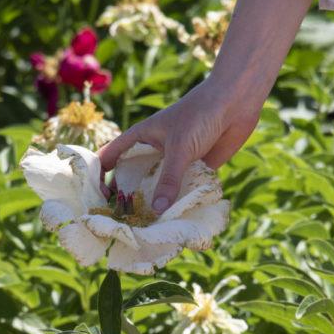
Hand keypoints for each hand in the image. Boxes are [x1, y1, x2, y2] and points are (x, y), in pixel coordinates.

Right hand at [98, 78, 260, 212]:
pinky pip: (182, 191)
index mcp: (140, 138)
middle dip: (128, 198)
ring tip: (146, 230)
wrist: (236, 103)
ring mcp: (174, 163)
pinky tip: (174, 223)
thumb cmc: (200, 115)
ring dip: (155, 205)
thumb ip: (169, 180)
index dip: (99, 176)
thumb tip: (156, 211)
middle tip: (122, 223)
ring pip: (159, 188)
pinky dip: (179, 204)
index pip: (110, 157)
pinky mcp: (195, 170)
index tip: (97, 199)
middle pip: (133, 178)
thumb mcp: (180, 148)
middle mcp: (154, 152)